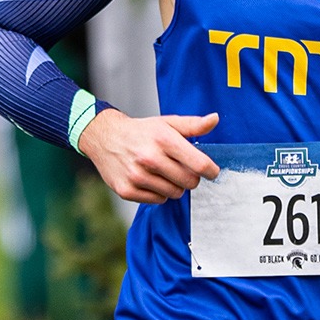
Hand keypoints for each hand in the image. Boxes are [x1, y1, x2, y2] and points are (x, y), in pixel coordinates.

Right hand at [78, 109, 220, 203]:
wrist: (104, 137)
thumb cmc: (141, 131)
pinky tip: (150, 179)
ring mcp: (136, 176)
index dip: (211, 170)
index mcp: (163, 139)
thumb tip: (214, 119)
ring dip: (174, 185)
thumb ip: (193, 125)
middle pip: (189, 182)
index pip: (199, 164)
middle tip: (182, 169)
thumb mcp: (167, 123)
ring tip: (163, 172)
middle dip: (191, 178)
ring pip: (175, 193)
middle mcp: (149, 158)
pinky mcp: (127, 190)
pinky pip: (158, 200)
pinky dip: (159, 192)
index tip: (211, 171)